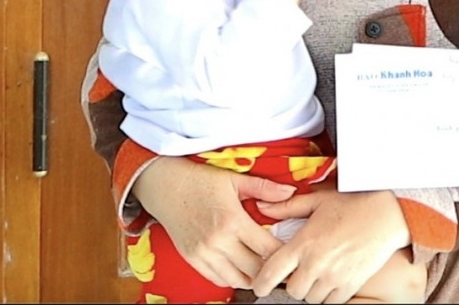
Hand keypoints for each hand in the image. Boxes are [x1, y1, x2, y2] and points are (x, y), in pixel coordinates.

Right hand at [133, 156, 292, 288]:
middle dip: (271, 267)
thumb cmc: (201, 181)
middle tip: (282, 262)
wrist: (165, 186)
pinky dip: (233, 277)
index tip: (293, 251)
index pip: (267, 249)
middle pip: (254, 269)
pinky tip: (242, 267)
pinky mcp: (192, 260)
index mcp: (232, 221)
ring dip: (253, 276)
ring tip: (264, 266)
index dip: (283, 253)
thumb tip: (290, 192)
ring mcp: (203, 254)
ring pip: (237, 279)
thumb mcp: (235, 179)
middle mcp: (217, 242)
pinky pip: (218, 279)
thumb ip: (265, 188)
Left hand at [252, 189, 410, 303]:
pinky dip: (329, 295)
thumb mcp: (319, 200)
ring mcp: (334, 276)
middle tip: (301, 272)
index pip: (271, 272)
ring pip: (311, 298)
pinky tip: (333, 279)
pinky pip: (332, 302)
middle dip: (293, 283)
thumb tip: (264, 209)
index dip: (260, 283)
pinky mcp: (351, 284)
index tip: (259, 285)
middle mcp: (317, 263)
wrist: (389, 214)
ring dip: (312, 290)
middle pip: (292, 290)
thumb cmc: (355, 204)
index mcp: (305, 242)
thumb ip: (288, 207)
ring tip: (320, 274)